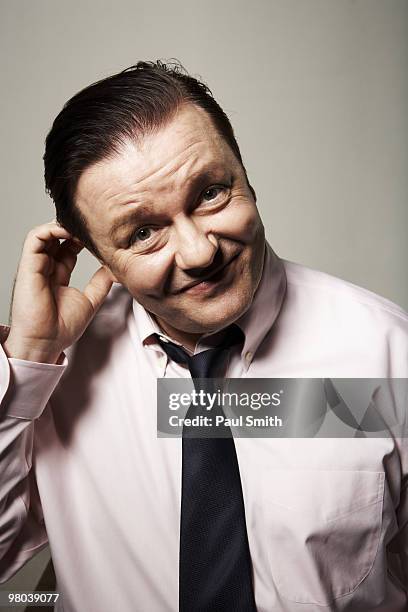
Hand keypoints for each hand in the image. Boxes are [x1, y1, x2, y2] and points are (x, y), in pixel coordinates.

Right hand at [3, 220, 113, 363]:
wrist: (45, 343)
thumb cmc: (61, 329)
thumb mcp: (90, 301)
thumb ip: (99, 283)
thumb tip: (112, 269)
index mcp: (57, 276)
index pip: (68, 248)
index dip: (82, 239)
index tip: (100, 237)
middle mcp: (46, 269)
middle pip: (57, 238)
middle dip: (74, 229)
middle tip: (93, 227)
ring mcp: (37, 266)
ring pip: (45, 234)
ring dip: (63, 226)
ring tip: (81, 227)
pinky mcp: (29, 265)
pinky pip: (35, 238)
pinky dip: (51, 229)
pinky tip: (69, 231)